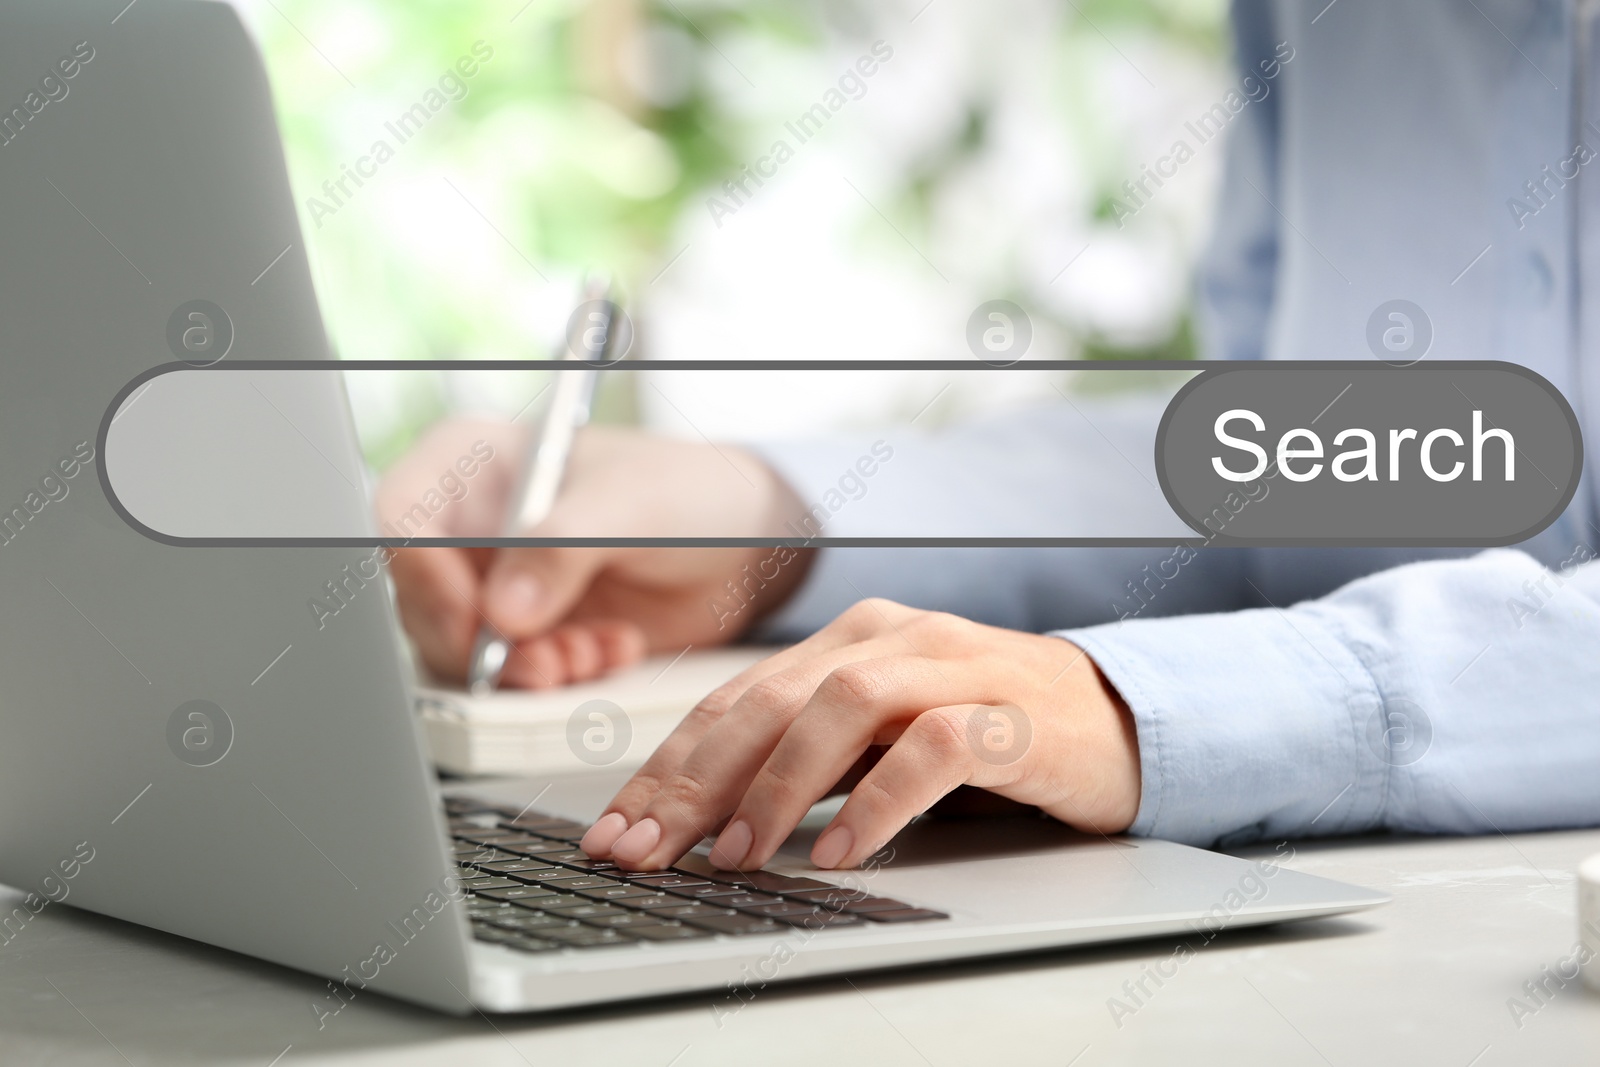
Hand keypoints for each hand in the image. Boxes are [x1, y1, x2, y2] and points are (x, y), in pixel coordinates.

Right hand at [375, 419, 813, 687]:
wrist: (747, 545)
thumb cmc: (692, 492)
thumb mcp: (632, 506)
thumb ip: (565, 547)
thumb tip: (504, 610)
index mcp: (478, 462)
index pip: (405, 520)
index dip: (428, 579)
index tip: (481, 622)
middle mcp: (473, 525)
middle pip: (423, 601)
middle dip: (483, 646)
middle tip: (546, 662)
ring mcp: (497, 584)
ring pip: (461, 651)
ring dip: (526, 668)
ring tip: (592, 653)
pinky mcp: (528, 634)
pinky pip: (509, 677)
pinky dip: (557, 678)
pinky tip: (610, 650)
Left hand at [578, 599, 1140, 870]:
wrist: (1113, 721)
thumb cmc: (980, 732)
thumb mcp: (878, 740)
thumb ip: (806, 759)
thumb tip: (705, 820)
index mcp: (847, 639)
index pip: (736, 699)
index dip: (668, 765)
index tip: (618, 829)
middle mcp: (892, 637)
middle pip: (772, 699)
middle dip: (698, 778)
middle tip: (649, 848)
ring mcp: (953, 666)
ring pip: (845, 705)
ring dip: (781, 784)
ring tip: (739, 854)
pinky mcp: (1009, 714)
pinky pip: (934, 747)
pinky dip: (880, 802)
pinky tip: (844, 852)